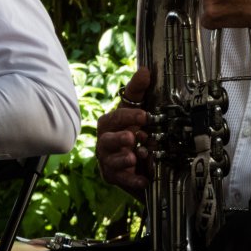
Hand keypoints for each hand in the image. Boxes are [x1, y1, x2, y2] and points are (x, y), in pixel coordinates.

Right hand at [96, 67, 152, 193]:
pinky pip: (121, 180)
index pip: (114, 118)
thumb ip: (138, 91)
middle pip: (107, 140)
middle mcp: (106, 142)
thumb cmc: (135, 130)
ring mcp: (109, 161)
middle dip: (119, 139)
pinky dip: (131, 180)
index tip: (144, 116)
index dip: (128, 116)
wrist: (139, 160)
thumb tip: (145, 70)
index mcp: (110, 124)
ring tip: (134, 158)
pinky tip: (143, 180)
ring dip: (123, 159)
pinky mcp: (115, 178)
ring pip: (110, 161)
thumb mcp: (137, 110)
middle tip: (132, 137)